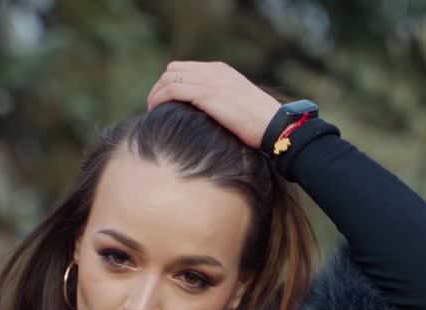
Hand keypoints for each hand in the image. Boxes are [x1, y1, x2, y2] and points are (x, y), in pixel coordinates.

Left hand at [146, 61, 282, 149]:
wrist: (272, 125)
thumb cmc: (260, 124)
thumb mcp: (239, 105)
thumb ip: (221, 102)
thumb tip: (206, 116)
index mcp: (221, 71)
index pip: (186, 68)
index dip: (171, 83)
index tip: (165, 102)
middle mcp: (213, 71)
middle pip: (173, 69)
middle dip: (160, 86)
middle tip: (155, 106)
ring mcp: (209, 80)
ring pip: (168, 78)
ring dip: (156, 93)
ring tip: (153, 110)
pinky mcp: (205, 93)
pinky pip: (172, 90)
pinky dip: (160, 98)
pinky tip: (156, 111)